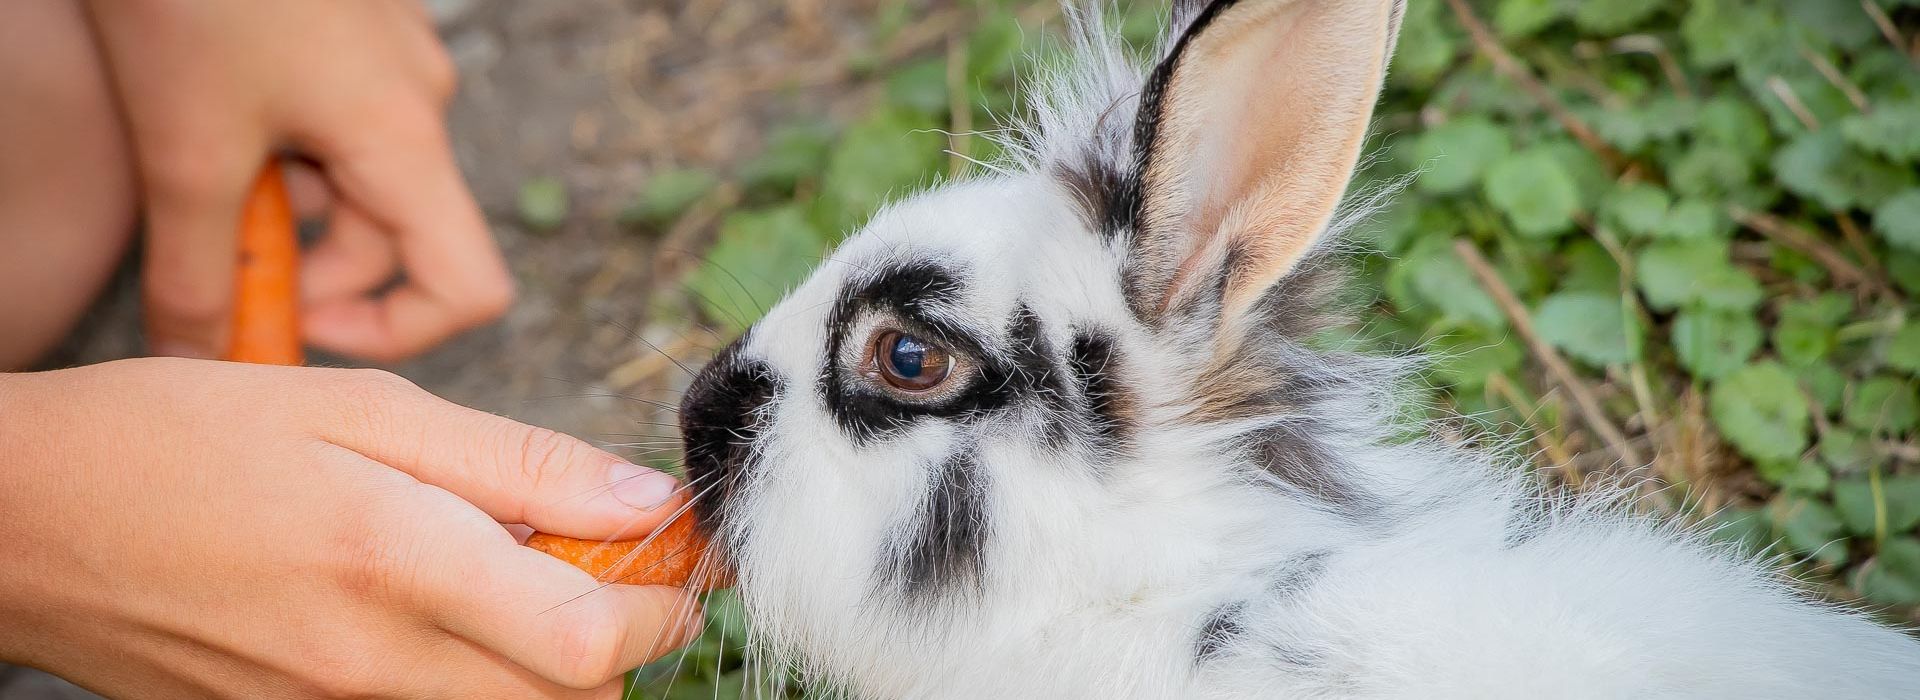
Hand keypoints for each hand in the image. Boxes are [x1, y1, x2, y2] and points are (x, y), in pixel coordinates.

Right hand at [0, 359, 698, 697]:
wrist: (27, 520)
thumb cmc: (182, 437)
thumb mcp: (361, 407)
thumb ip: (514, 463)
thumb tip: (641, 499)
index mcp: (397, 563)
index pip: (593, 642)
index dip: (665, 607)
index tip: (679, 556)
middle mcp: (370, 665)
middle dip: (622, 637)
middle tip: (605, 557)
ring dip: (548, 659)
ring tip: (512, 573)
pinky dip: (473, 675)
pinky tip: (440, 606)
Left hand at [84, 0, 512, 362]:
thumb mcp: (182, 149)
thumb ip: (197, 273)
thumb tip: (200, 362)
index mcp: (404, 137)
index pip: (468, 287)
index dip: (395, 332)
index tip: (302, 324)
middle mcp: (420, 100)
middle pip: (396, 235)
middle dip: (307, 264)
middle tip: (209, 259)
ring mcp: (392, 61)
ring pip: (357, 175)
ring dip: (284, 198)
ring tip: (196, 154)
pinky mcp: (355, 31)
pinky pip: (340, 118)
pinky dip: (282, 142)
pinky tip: (212, 101)